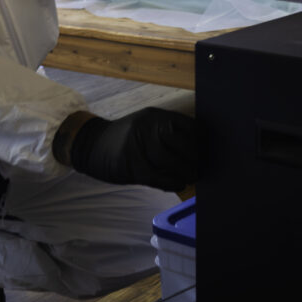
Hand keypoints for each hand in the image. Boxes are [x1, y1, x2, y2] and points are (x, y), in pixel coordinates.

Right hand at [58, 107, 196, 191]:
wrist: (90, 144)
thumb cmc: (125, 139)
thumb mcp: (146, 127)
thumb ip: (169, 134)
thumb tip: (200, 150)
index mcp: (154, 116)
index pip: (188, 126)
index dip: (203, 141)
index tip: (211, 152)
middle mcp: (146, 127)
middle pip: (181, 143)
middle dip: (196, 158)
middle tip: (204, 167)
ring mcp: (136, 145)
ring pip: (169, 160)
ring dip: (185, 172)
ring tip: (193, 177)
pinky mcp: (128, 165)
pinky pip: (156, 177)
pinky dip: (171, 182)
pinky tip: (180, 185)